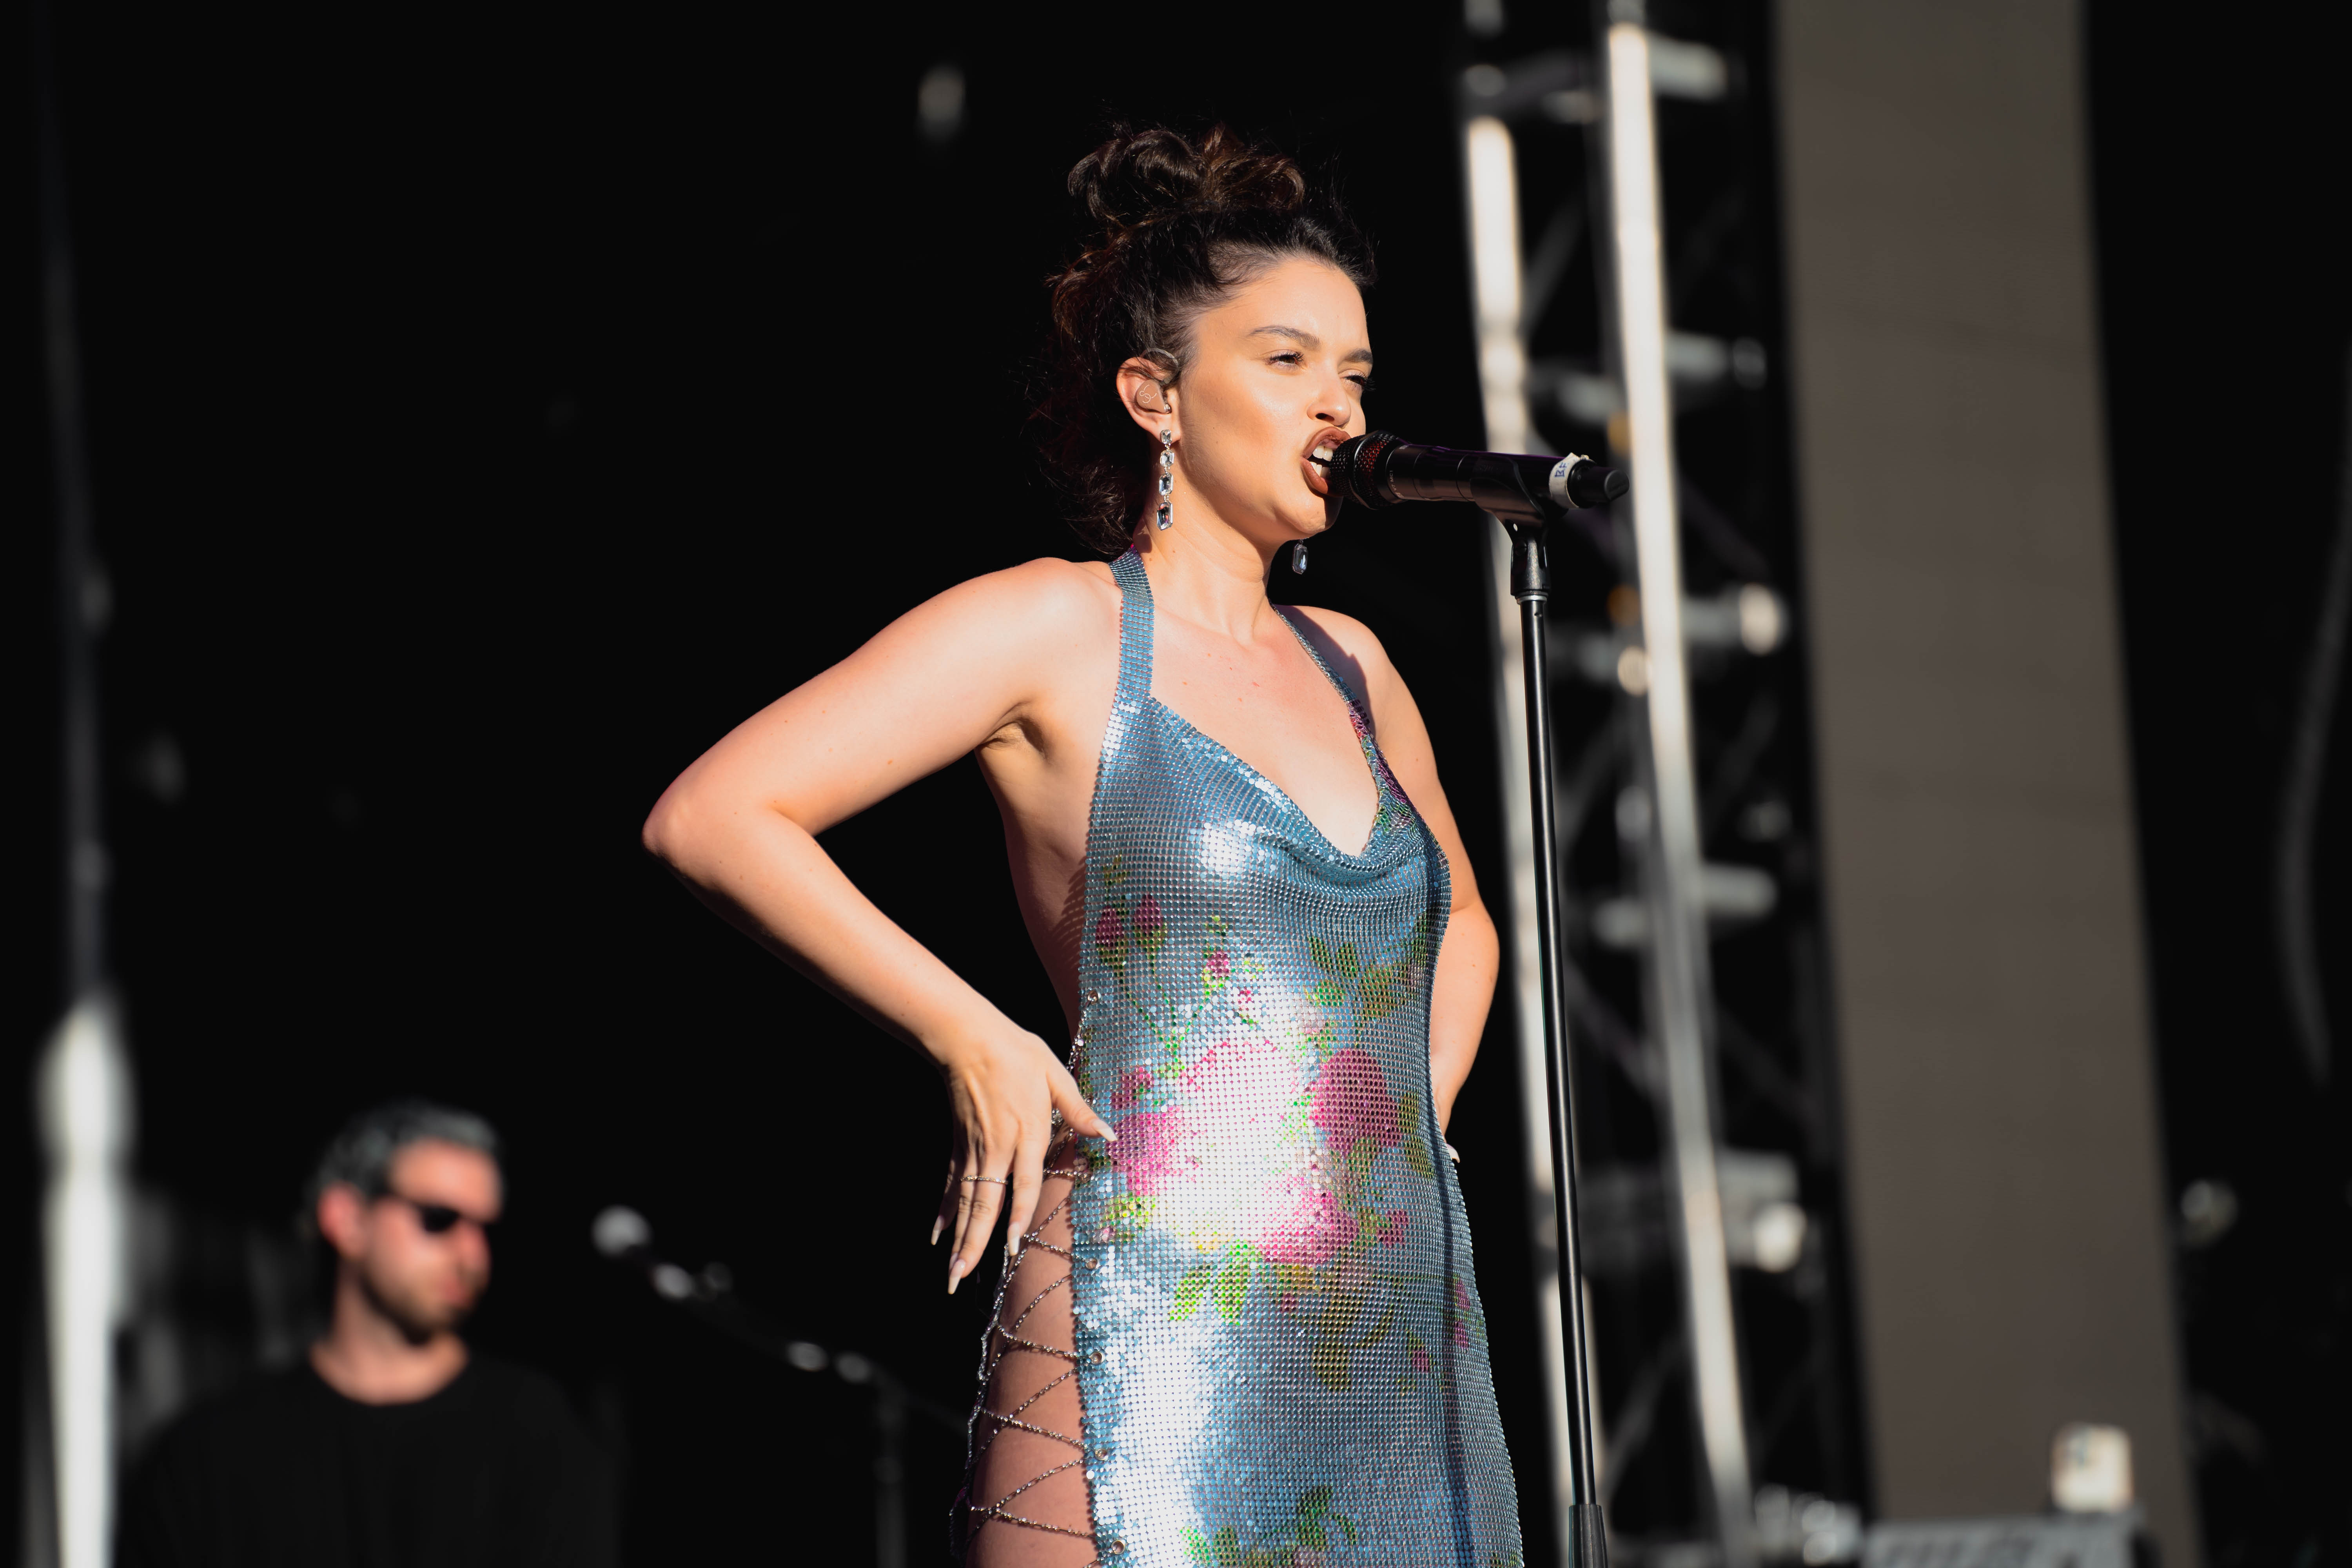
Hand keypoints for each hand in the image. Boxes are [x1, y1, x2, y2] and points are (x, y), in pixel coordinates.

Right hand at [931, 1026, 1114, 1293]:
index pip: (1023, 1184)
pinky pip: (951, 1183)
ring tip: (952, 1273)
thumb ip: (1080, 1110)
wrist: (968, 1037)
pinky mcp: (958, 1143)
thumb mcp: (1055, 1075)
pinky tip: (937, 1235)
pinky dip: (944, 1210)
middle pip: (985, 1203)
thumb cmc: (1016, 1053)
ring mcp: (974, 1148)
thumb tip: (1110, 1135)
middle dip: (975, 1244)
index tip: (1012, 1248)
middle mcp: (998, 1147)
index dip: (1017, 1217)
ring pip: (966, 1200)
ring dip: (959, 1238)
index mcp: (1028, 1132)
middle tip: (961, 1280)